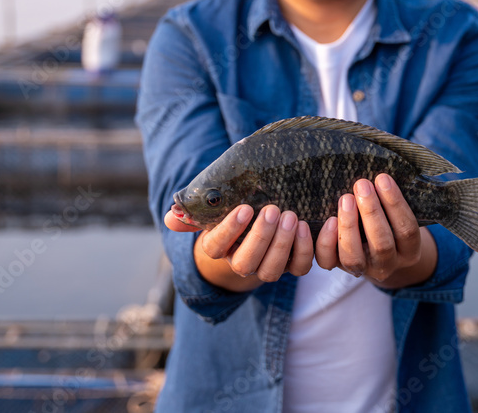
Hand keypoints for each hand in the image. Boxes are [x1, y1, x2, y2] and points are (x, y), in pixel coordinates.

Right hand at [170, 204, 313, 291]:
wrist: (256, 227)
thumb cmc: (233, 214)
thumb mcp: (213, 211)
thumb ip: (191, 214)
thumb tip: (170, 217)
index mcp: (218, 249)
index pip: (216, 246)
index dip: (230, 229)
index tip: (244, 208)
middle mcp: (241, 263)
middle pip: (247, 261)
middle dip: (260, 237)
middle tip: (272, 210)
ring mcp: (267, 267)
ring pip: (273, 269)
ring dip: (283, 244)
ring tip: (291, 217)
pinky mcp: (291, 266)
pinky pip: (300, 267)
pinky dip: (305, 249)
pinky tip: (307, 226)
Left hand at [315, 173, 436, 287]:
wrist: (372, 249)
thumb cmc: (387, 218)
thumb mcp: (397, 212)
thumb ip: (392, 198)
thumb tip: (382, 170)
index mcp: (409, 251)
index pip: (407, 230)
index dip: (395, 204)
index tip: (383, 178)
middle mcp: (387, 265)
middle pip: (382, 244)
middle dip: (371, 212)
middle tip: (361, 184)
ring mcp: (361, 269)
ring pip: (353, 256)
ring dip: (349, 225)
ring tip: (345, 198)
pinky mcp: (337, 267)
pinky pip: (327, 261)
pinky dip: (326, 241)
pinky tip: (329, 219)